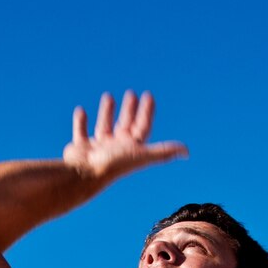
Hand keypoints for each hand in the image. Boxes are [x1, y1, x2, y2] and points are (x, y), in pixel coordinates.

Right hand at [63, 91, 187, 180]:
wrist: (84, 174)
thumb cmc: (113, 164)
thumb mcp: (142, 154)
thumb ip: (163, 151)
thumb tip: (187, 151)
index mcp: (131, 149)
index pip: (143, 127)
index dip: (147, 112)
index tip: (149, 96)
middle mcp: (115, 149)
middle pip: (126, 126)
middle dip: (129, 110)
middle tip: (131, 93)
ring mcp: (97, 148)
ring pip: (104, 126)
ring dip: (107, 112)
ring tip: (108, 96)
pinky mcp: (80, 148)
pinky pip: (81, 132)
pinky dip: (81, 122)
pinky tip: (81, 110)